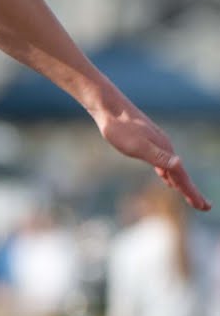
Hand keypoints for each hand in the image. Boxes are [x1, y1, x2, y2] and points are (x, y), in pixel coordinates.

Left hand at [94, 100, 210, 211]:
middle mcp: (165, 148)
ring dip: (182, 184)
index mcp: (164, 151)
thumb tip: (179, 163)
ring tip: (189, 196)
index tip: (204, 207)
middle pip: (181, 175)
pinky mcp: (148, 143)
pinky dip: (168, 175)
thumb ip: (158, 157)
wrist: (109, 108)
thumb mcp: (138, 146)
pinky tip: (166, 180)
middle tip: (205, 207)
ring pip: (173, 170)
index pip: (182, 177)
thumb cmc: (120, 129)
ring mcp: (157, 145)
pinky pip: (164, 164)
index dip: (192, 193)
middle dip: (192, 192)